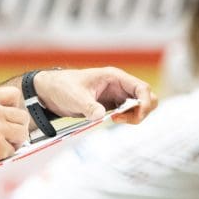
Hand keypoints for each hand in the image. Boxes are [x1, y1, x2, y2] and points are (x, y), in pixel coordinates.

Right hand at [0, 88, 28, 175]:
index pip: (13, 94)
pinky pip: (12, 151)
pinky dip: (4, 155)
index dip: (14, 106)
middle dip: (17, 128)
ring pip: (22, 134)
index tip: (9, 116)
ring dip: (14, 142)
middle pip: (22, 116)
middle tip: (8, 135)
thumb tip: (1, 110)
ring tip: (0, 145)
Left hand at [34, 67, 156, 124]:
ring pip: (140, 106)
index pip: (142, 88)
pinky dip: (127, 119)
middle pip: (146, 98)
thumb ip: (88, 106)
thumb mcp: (74, 96)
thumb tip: (99, 116)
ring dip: (134, 116)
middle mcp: (120, 85)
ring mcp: (117, 95)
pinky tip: (113, 120)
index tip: (136, 116)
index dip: (144, 103)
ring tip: (114, 120)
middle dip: (142, 111)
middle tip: (123, 120)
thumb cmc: (62, 86)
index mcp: (114, 77)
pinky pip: (129, 112)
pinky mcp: (113, 105)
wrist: (51, 91)